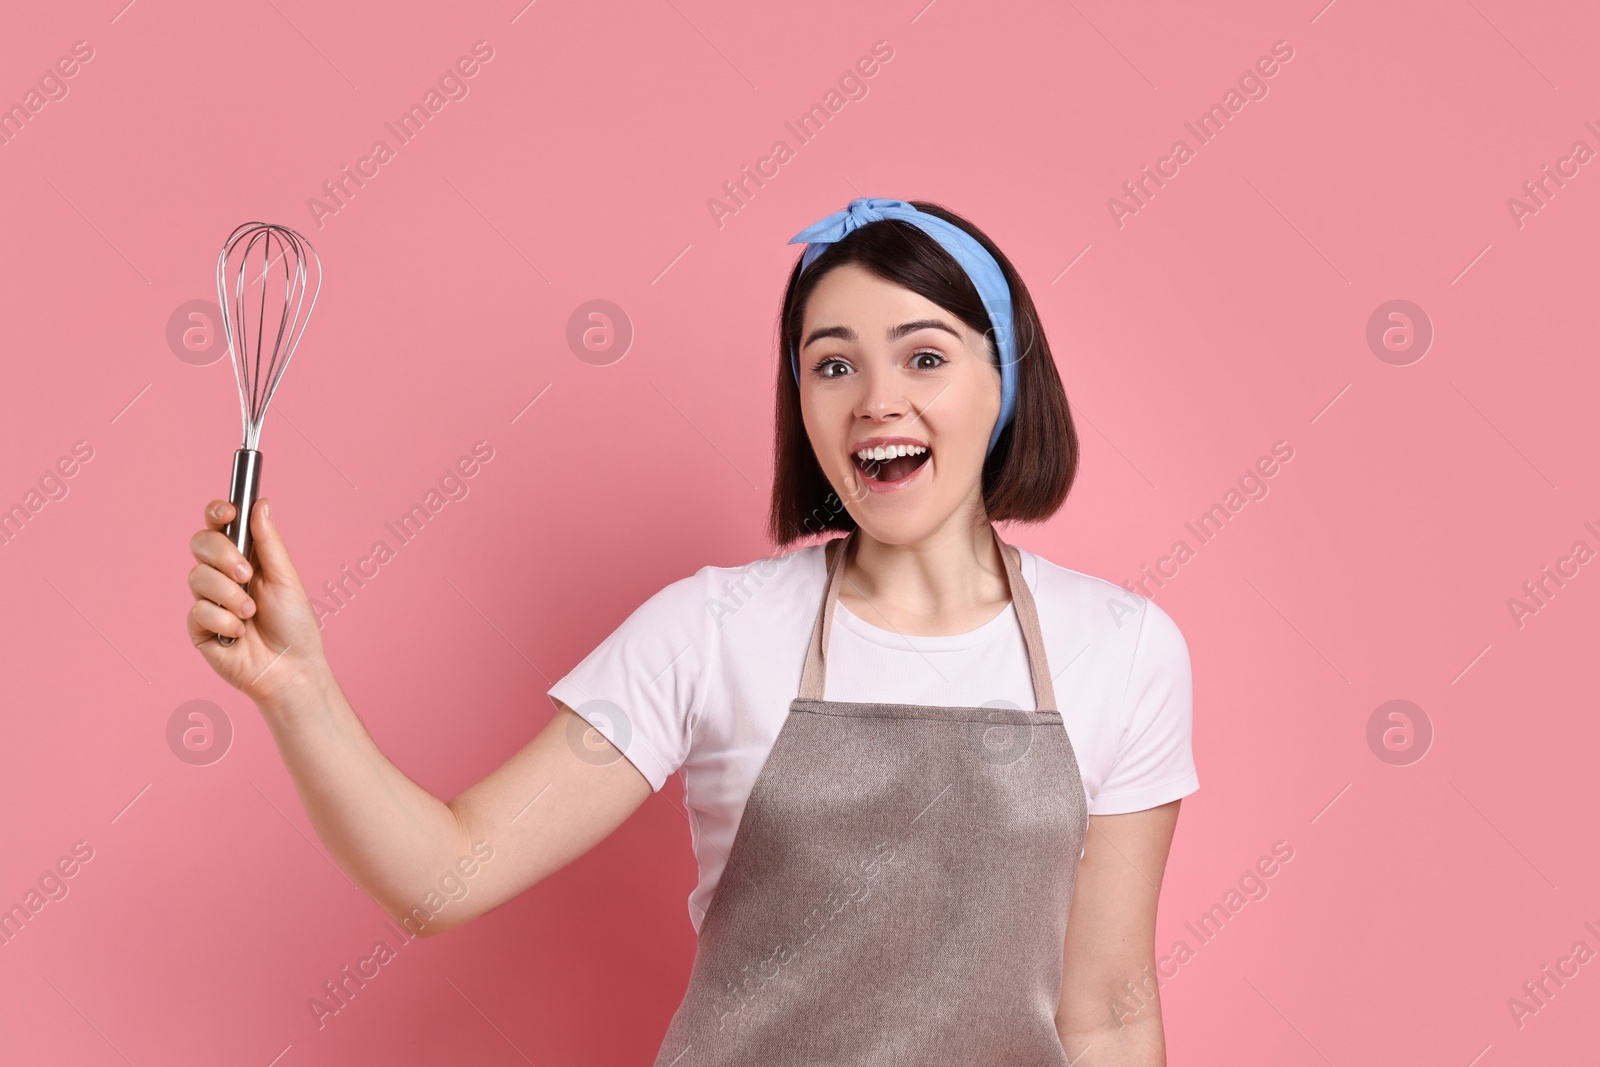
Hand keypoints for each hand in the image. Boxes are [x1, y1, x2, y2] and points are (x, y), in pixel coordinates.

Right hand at [186, 497, 328, 709]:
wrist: (290, 669)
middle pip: (200, 544)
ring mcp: (208, 600)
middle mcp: (222, 575)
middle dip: (222, 555)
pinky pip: (198, 612)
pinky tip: (240, 634)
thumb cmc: (294, 624)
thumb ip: (269, 543)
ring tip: (251, 613)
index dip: (217, 512)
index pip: (219, 526)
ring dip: (229, 595)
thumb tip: (261, 503)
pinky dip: (224, 621)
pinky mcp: (199, 628)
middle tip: (246, 574)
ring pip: (197, 577)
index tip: (228, 512)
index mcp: (245, 558)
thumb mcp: (285, 578)